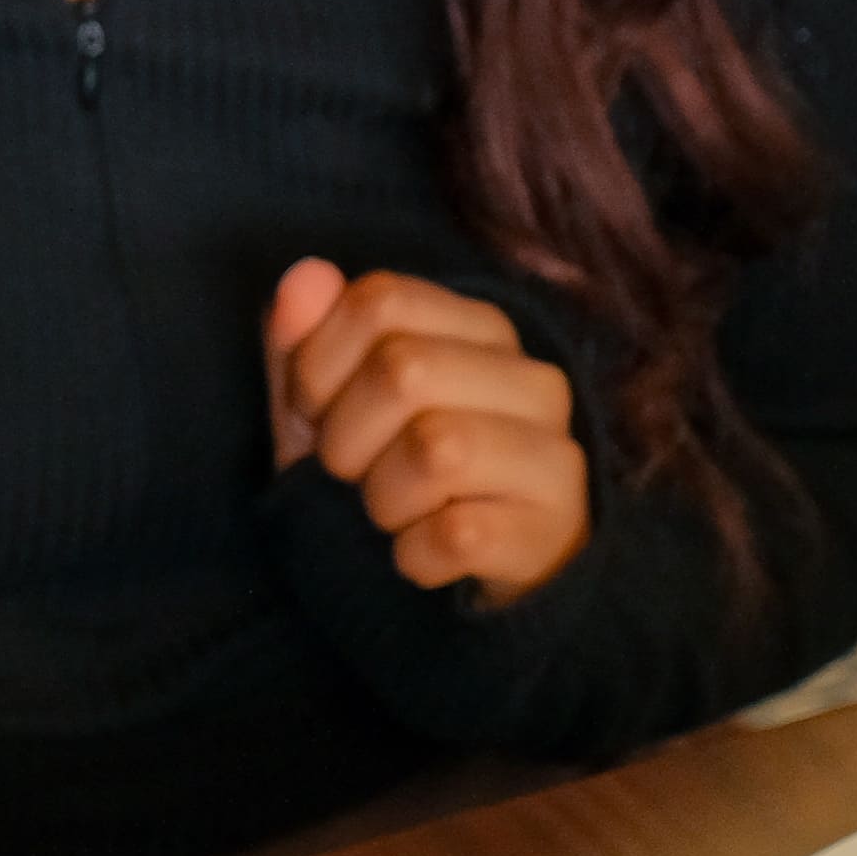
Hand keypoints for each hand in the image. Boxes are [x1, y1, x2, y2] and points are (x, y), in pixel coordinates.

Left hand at [263, 258, 589, 599]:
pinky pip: (457, 534)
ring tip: (394, 514)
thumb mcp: (332, 411)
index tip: (318, 415)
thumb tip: (303, 276)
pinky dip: (414, 555)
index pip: (380, 301)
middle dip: (346, 438)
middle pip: (404, 369)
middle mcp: (533, 380)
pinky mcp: (552, 529)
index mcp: (482, 329)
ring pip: (436, 448)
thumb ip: (306, 344)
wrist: (477, 579)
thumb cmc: (395, 477)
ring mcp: (552, 454)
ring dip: (383, 499)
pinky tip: (422, 555)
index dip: (318, 364)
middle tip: (354, 476)